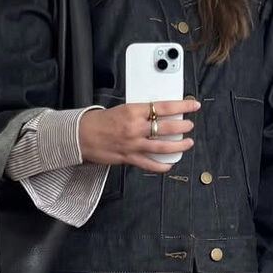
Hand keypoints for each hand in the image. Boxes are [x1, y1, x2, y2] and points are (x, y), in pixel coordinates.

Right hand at [79, 100, 199, 172]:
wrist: (80, 135)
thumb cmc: (98, 122)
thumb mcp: (121, 109)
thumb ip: (139, 112)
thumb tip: (157, 114)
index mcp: (133, 111)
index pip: (164, 107)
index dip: (182, 107)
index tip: (192, 106)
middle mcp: (135, 127)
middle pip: (167, 127)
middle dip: (183, 127)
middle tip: (189, 125)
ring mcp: (133, 144)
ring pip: (163, 147)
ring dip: (179, 146)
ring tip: (187, 143)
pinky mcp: (129, 157)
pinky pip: (150, 164)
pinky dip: (162, 166)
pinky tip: (169, 164)